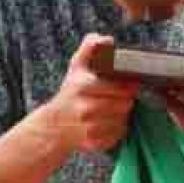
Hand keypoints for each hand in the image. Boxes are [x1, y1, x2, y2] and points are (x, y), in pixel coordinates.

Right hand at [49, 34, 139, 153]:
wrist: (55, 125)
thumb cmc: (71, 92)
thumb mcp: (77, 66)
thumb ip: (90, 48)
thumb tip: (107, 40)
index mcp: (84, 87)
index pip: (122, 87)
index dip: (128, 85)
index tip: (128, 84)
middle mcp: (86, 109)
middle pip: (125, 104)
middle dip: (125, 100)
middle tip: (118, 97)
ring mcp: (90, 128)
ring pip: (124, 119)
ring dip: (122, 115)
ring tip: (111, 109)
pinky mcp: (95, 143)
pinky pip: (119, 134)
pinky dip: (117, 129)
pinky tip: (107, 123)